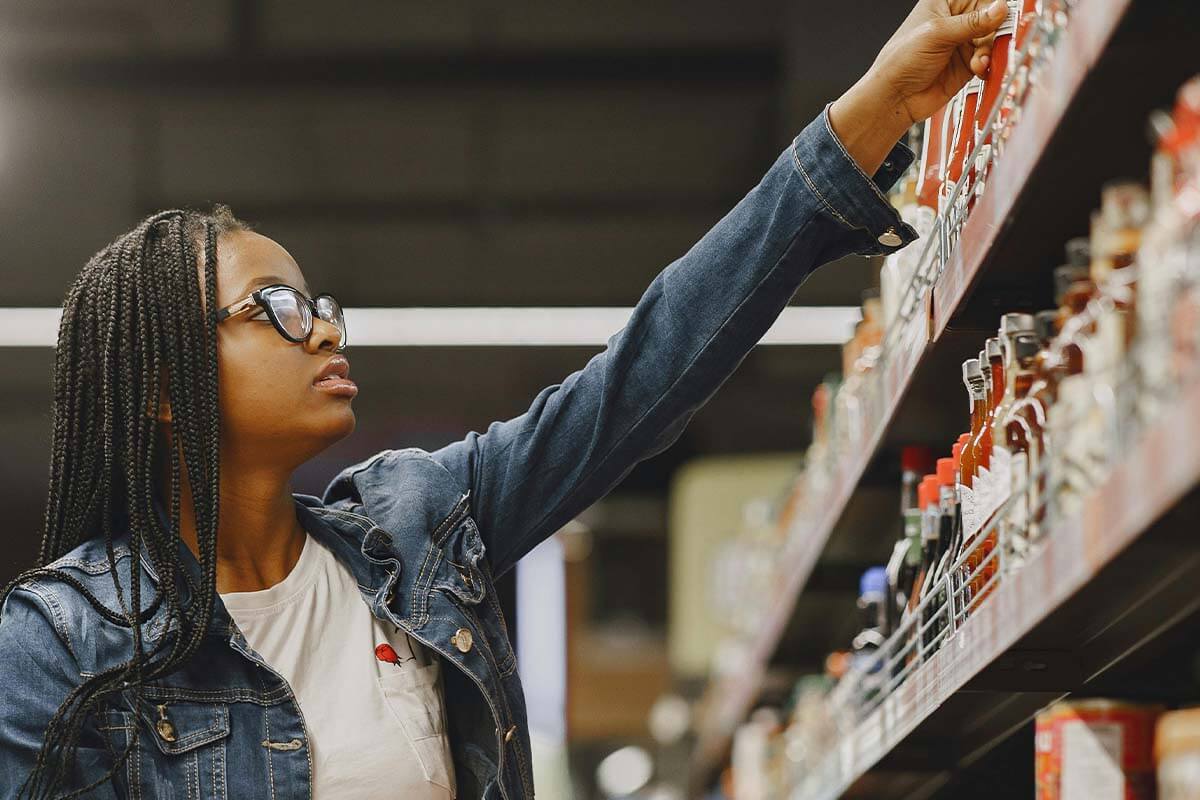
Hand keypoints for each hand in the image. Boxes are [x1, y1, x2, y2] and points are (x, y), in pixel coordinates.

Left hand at [829, 0, 1007, 173]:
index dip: (993, 5)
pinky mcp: (968, 64)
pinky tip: (979, 69)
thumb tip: (1000, 9)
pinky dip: (989, 65)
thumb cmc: (900, 61)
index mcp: (945, 3)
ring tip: (978, 61)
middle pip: (993, 18)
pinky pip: (989, 59)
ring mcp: (963, 43)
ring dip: (990, 50)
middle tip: (992, 41)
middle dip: (995, 30)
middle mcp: (956, 21)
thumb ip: (971, 23)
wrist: (895, 98)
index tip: (1002, 13)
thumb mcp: (937, 34)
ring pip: (993, 40)